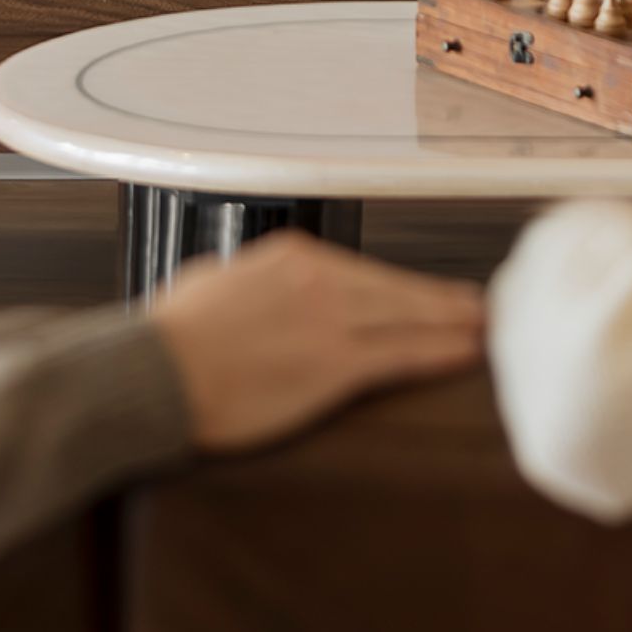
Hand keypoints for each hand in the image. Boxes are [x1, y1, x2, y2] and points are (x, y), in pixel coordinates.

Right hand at [149, 231, 485, 451]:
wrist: (149, 374)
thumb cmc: (167, 339)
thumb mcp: (210, 284)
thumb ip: (246, 282)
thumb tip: (247, 287)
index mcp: (291, 257)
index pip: (362, 272)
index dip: (401, 287)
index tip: (424, 293)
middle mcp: (319, 279)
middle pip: (396, 288)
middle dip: (441, 299)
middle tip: (478, 306)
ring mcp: (330, 320)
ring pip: (409, 317)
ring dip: (452, 323)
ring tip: (481, 329)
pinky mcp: (332, 364)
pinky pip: (402, 353)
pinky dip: (439, 351)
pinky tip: (464, 353)